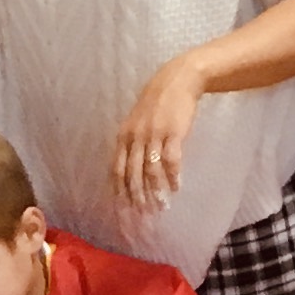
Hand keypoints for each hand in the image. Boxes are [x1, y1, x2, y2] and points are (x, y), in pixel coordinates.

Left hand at [110, 55, 207, 209]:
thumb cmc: (157, 103)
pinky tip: (176, 187)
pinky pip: (171, 161)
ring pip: (151, 171)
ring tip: (162, 205)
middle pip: (133, 174)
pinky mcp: (173, 133)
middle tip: (144, 212)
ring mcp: (154, 135)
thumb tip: (129, 170)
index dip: (120, 190)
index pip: (117, 169)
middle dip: (137, 196)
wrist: (177, 81)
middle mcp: (136, 137)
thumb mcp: (136, 121)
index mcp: (124, 136)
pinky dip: (173, 177)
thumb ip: (131, 143)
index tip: (123, 207)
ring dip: (156, 191)